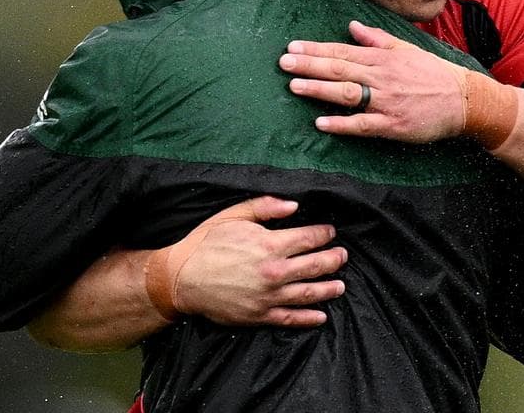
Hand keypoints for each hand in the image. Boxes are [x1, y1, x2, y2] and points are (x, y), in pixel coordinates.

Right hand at [151, 196, 348, 326]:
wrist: (181, 278)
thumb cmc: (205, 243)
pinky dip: (309, 318)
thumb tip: (294, 206)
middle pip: (316, 265)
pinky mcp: (260, 315)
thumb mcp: (232, 215)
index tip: (330, 232)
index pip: (309, 238)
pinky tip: (321, 316)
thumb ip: (265, 206)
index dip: (324, 234)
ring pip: (309, 293)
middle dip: (334, 259)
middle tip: (342, 256)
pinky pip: (291, 318)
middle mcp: (274, 271)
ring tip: (340, 285)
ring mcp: (269, 296)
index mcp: (269, 244)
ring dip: (329, 289)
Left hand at [278, 20, 467, 143]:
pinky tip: (321, 122)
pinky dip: (341, 123)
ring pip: (347, 93)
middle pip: (340, 69)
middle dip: (309, 65)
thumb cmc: (433, 73)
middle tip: (283, 62)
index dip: (316, 49)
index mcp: (383, 58)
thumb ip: (377, 38)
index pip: (343, 51)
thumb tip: (352, 25)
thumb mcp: (406, 48)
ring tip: (294, 86)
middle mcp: (382, 77)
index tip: (292, 47)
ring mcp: (387, 101)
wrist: (463, 99)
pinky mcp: (393, 125)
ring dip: (320, 89)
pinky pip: (363, 125)